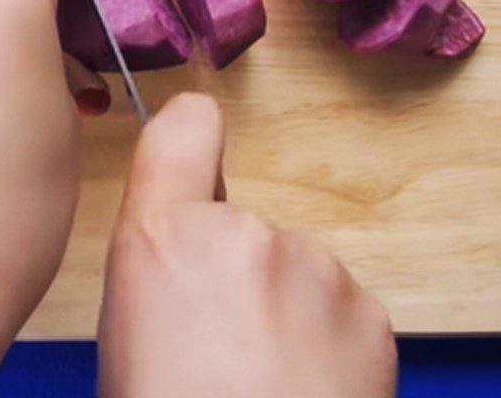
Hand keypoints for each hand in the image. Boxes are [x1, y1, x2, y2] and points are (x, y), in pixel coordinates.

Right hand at [97, 93, 396, 397]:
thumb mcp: (130, 340)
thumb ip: (162, 267)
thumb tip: (191, 246)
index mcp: (161, 242)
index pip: (184, 129)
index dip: (191, 134)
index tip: (198, 146)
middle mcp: (242, 232)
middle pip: (240, 223)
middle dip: (235, 269)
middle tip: (223, 351)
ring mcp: (314, 266)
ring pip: (291, 269)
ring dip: (283, 308)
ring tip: (269, 387)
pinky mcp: (370, 306)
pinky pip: (336, 305)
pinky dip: (325, 339)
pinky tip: (310, 395)